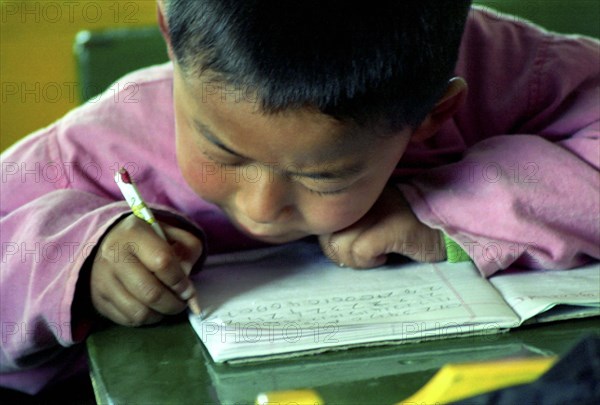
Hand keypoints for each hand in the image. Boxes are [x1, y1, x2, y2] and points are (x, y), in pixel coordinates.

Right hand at [91, 214, 203, 325]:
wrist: (106, 241)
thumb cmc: (145, 239)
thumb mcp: (171, 233)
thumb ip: (188, 251)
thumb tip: (188, 286)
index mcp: (134, 234)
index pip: (163, 262)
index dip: (181, 281)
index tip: (188, 290)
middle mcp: (113, 256)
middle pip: (151, 293)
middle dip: (174, 304)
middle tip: (181, 302)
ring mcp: (103, 280)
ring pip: (139, 312)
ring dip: (160, 314)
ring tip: (166, 306)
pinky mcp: (98, 299)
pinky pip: (127, 320)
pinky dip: (145, 319)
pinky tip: (150, 308)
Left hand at [319, 186, 445, 267]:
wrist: (451, 223)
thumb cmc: (410, 226)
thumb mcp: (375, 218)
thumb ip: (350, 224)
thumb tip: (327, 246)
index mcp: (356, 196)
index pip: (322, 222)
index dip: (331, 242)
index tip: (351, 250)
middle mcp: (363, 199)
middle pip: (326, 237)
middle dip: (341, 255)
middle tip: (364, 256)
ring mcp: (377, 211)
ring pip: (339, 246)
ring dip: (356, 261)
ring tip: (377, 254)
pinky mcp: (392, 227)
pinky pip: (360, 252)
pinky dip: (370, 261)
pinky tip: (386, 256)